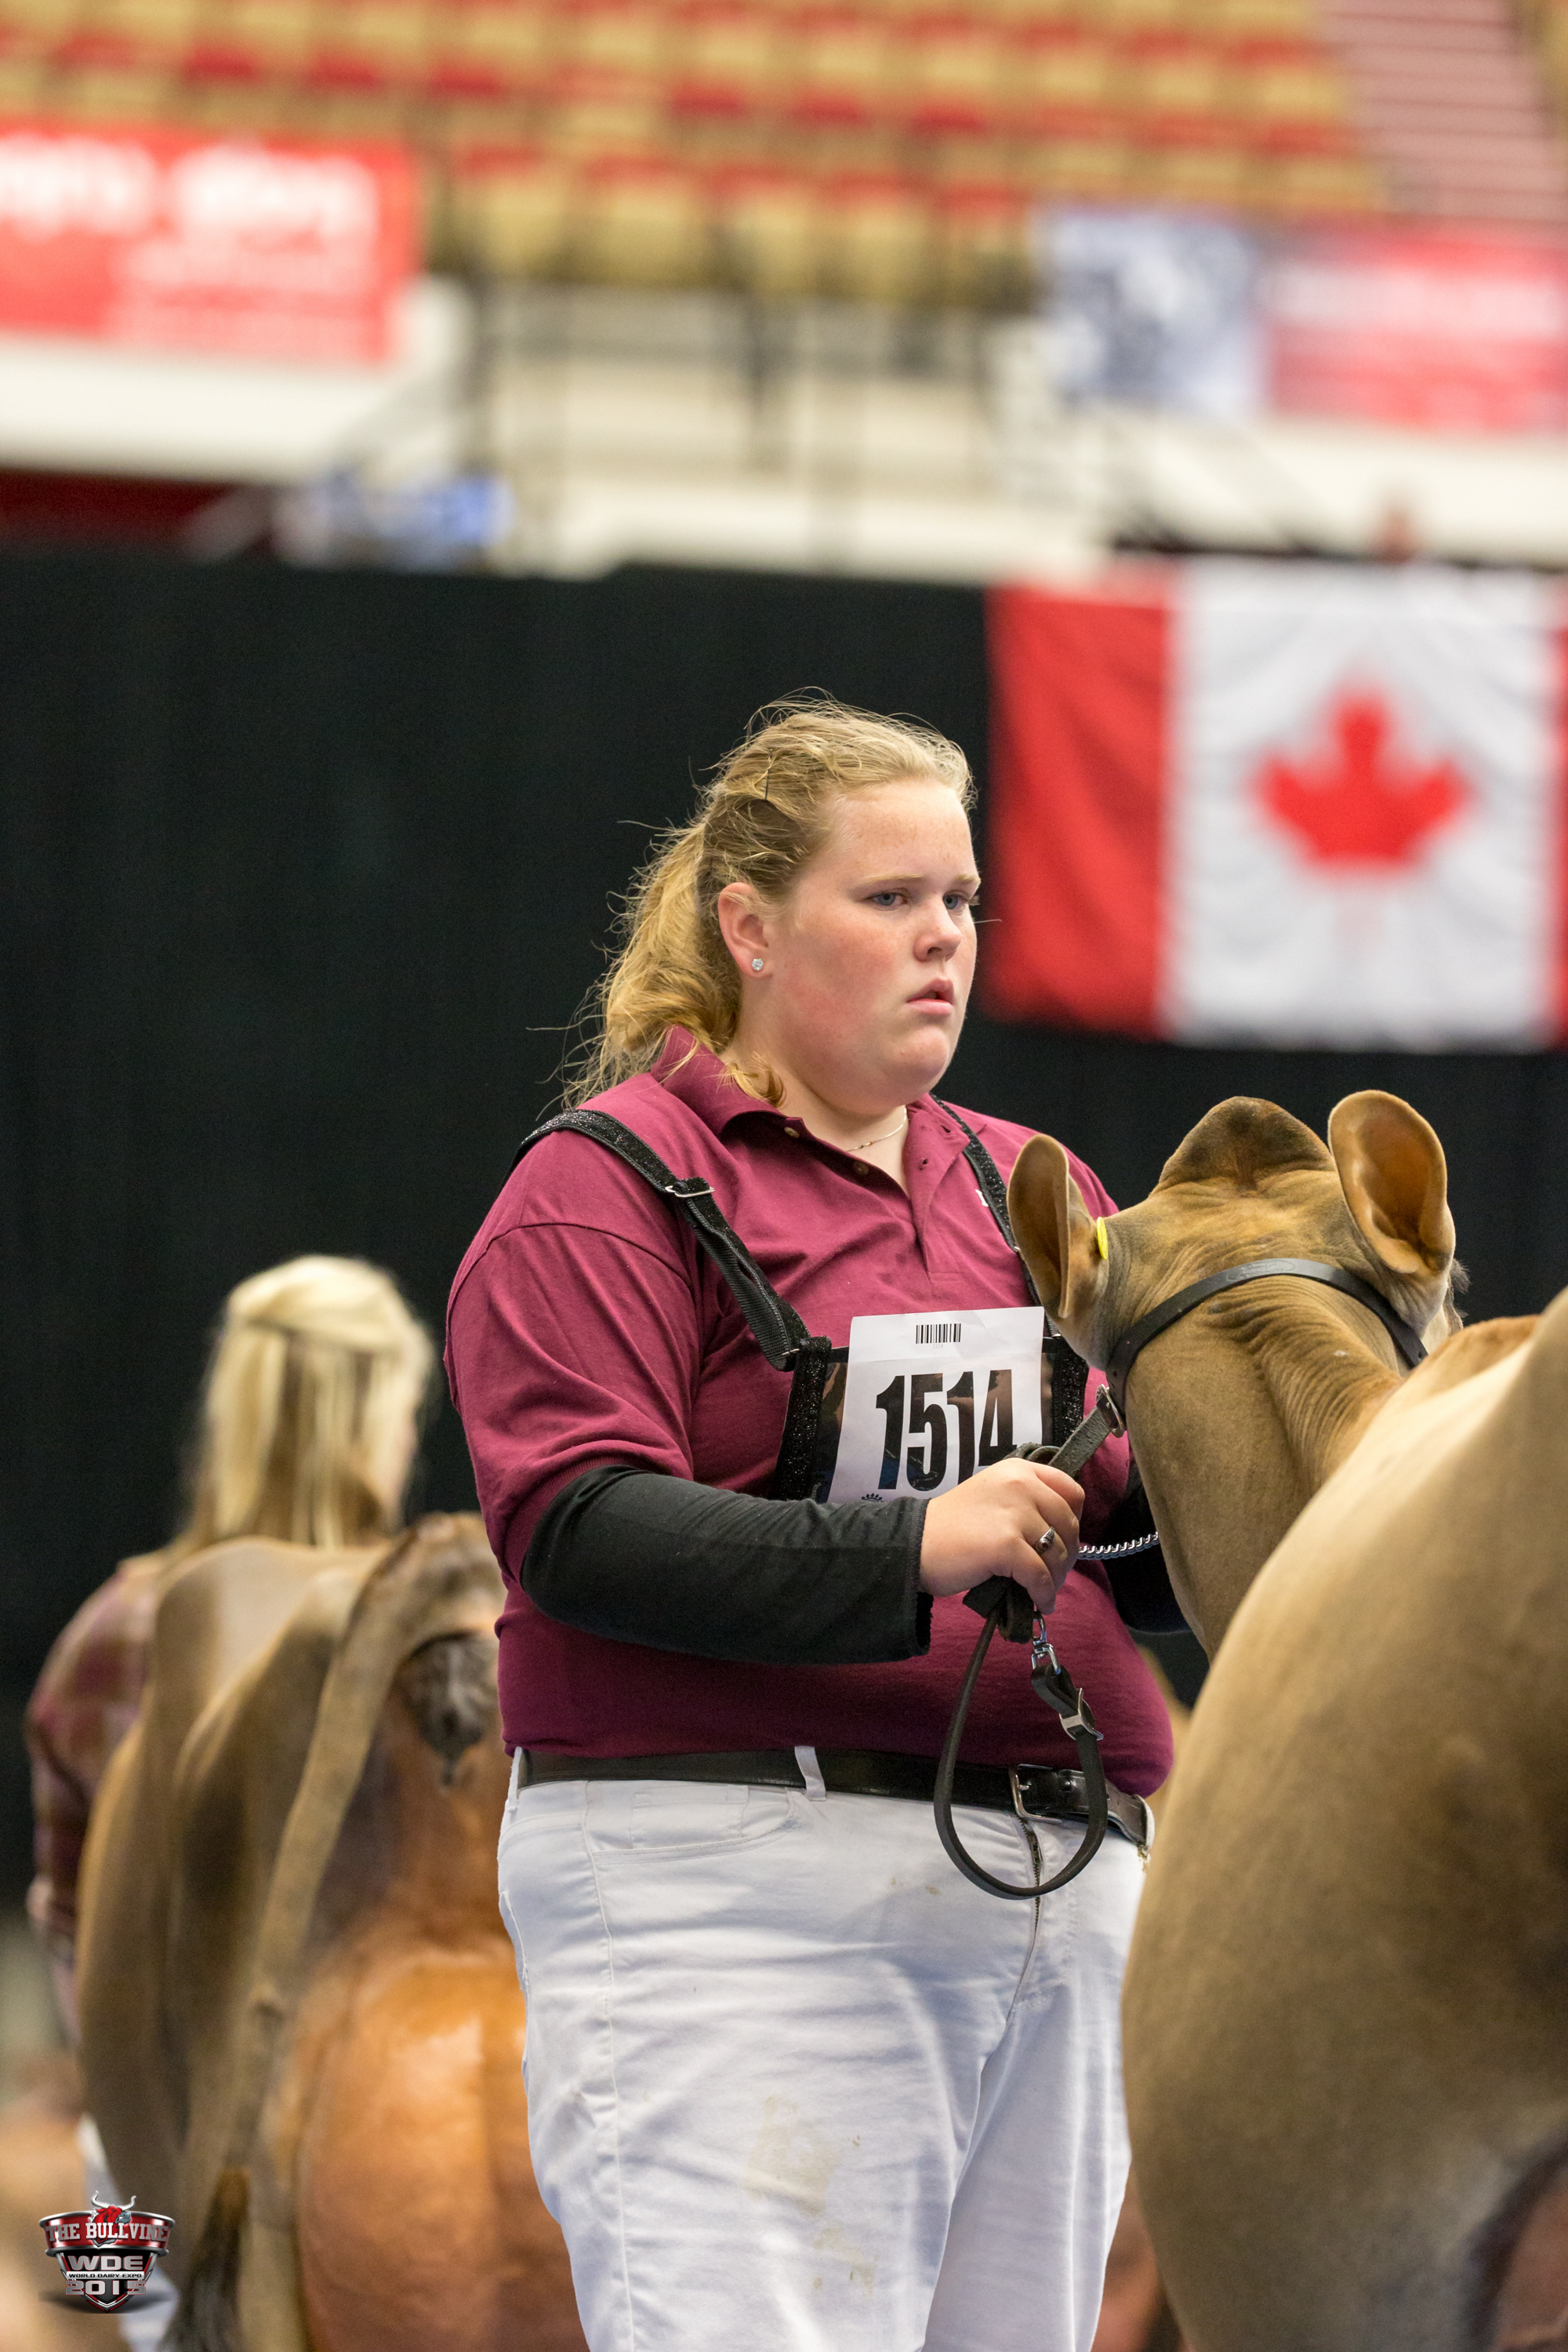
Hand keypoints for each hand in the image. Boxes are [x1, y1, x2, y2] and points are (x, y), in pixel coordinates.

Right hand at [917, 1459, 1082, 1615]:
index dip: (1074, 1519)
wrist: (914, 1544)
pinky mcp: (1006, 1545)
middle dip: (1068, 1555)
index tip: (1063, 1539)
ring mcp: (1014, 1514)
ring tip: (1044, 1591)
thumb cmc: (951, 1526)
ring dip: (1056, 1579)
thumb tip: (1061, 1536)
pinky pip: (1040, 1576)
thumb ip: (1025, 1502)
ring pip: (1058, 1553)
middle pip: (1069, 1525)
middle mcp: (1020, 1484)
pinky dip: (1044, 1594)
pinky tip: (1040, 1604)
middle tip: (1054, 1573)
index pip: (1071, 1491)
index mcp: (1019, 1470)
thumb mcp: (993, 1496)